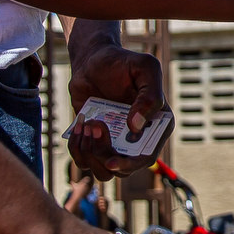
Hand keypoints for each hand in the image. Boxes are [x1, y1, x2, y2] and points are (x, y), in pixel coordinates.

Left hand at [65, 24, 164, 177]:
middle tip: (94, 126)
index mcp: (156, 127)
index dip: (130, 163)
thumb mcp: (144, 68)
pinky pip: (84, 162)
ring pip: (103, 172)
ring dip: (90, 153)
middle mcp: (137, 141)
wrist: (93, 62)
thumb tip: (137, 127)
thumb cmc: (122, 62)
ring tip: (87, 123)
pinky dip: (77, 148)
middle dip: (104, 155)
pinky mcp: (93, 143)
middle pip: (123, 170)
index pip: (146, 156)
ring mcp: (115, 145)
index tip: (110, 160)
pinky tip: (79, 125)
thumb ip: (150, 95)